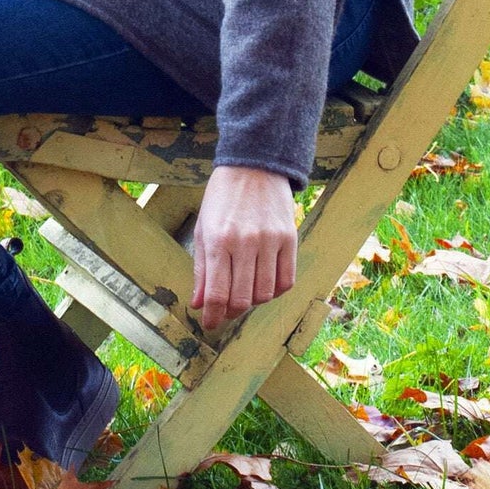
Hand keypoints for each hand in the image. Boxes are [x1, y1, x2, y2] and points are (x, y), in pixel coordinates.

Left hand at [190, 165, 296, 330]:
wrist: (254, 165)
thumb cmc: (223, 197)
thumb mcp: (203, 228)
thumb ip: (202, 269)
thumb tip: (199, 304)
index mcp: (219, 240)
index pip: (217, 293)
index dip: (212, 316)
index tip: (209, 324)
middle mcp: (245, 242)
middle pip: (242, 299)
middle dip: (231, 312)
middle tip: (225, 309)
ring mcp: (270, 240)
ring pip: (265, 294)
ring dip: (253, 302)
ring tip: (244, 292)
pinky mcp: (290, 238)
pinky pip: (286, 280)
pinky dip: (275, 291)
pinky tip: (264, 282)